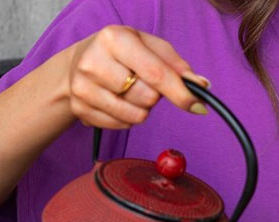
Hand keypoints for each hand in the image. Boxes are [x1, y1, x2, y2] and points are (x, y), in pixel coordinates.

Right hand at [64, 25, 209, 128]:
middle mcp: (94, 62)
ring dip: (142, 109)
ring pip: (135, 116)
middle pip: (147, 98)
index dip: (180, 92)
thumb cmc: (120, 52)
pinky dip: (127, 118)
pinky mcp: (80, 109)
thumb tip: (201, 85)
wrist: (77, 62)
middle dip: (154, 95)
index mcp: (114, 39)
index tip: (198, 104)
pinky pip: (122, 126)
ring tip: (129, 92)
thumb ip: (176, 65)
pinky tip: (117, 101)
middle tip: (143, 83)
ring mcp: (83, 88)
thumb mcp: (148, 46)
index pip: (155, 73)